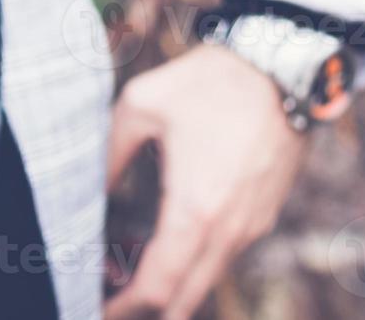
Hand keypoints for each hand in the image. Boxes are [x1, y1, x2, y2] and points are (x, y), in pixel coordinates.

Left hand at [104, 45, 306, 319]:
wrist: (278, 68)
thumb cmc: (205, 83)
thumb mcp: (137, 107)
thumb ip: (108, 154)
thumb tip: (86, 191)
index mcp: (195, 209)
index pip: (160, 285)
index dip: (125, 305)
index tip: (95, 306)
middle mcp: (229, 228)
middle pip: (185, 297)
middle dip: (145, 307)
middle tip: (106, 296)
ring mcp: (252, 223)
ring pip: (207, 277)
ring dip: (170, 286)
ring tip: (124, 271)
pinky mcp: (263, 212)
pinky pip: (224, 254)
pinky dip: (193, 264)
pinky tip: (163, 246)